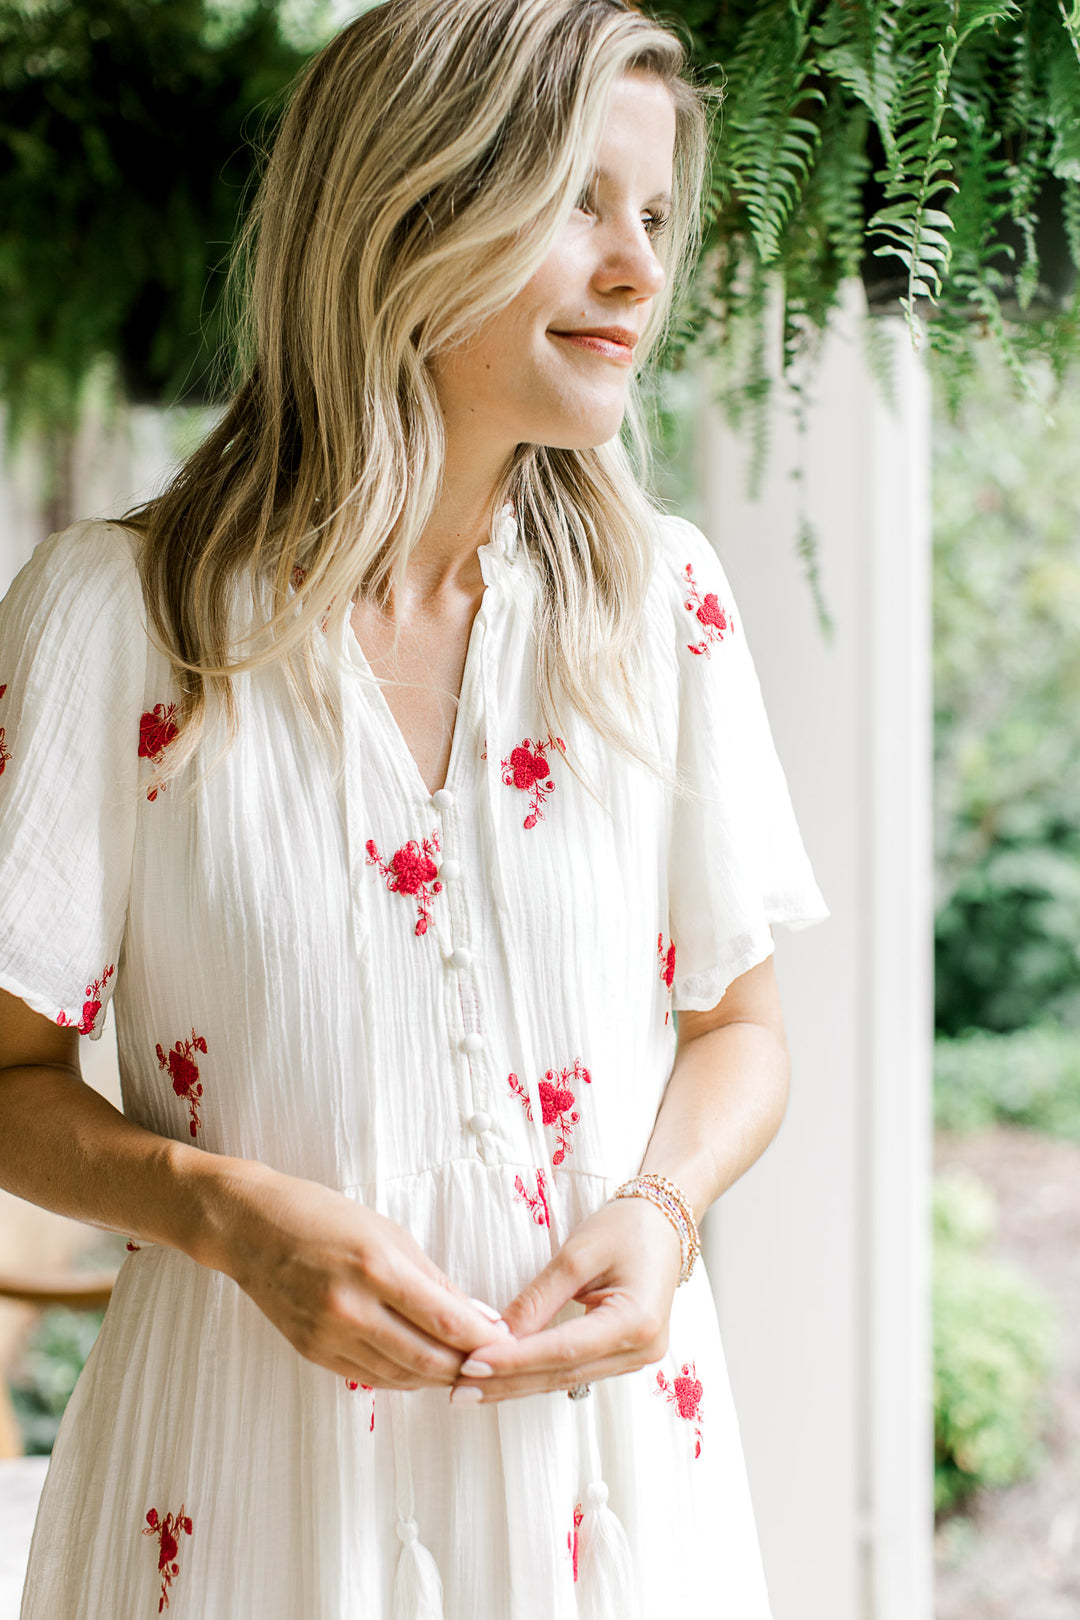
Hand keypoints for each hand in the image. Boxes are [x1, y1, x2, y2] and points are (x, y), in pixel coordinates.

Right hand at [204, 1159, 508, 1388]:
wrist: (250, 1227)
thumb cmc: (324, 1217)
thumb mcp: (388, 1233)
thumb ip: (433, 1280)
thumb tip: (478, 1315)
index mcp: (376, 1268)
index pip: (445, 1320)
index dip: (483, 1339)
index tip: (509, 1342)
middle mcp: (351, 1309)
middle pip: (427, 1360)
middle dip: (467, 1367)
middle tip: (495, 1364)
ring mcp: (328, 1337)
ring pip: (401, 1376)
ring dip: (438, 1377)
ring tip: (465, 1367)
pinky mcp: (313, 1354)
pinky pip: (371, 1378)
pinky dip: (403, 1377)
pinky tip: (422, 1368)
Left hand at [449, 1194, 682, 1403]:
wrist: (664, 1221)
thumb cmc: (625, 1226)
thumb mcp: (578, 1253)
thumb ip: (538, 1298)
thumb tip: (495, 1334)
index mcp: (636, 1321)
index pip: (563, 1350)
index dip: (514, 1360)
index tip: (471, 1365)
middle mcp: (642, 1349)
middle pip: (562, 1374)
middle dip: (508, 1382)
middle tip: (458, 1391)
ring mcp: (636, 1357)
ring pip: (566, 1379)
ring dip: (518, 1383)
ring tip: (471, 1389)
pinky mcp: (624, 1355)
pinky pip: (575, 1370)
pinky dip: (538, 1373)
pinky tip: (505, 1377)